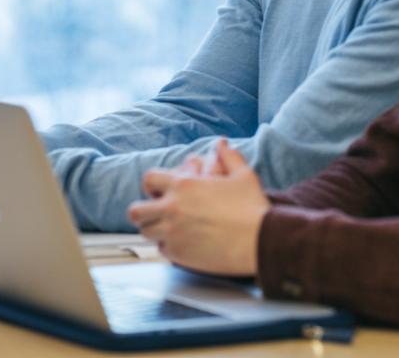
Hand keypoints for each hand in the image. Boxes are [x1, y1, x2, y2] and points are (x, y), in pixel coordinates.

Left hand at [127, 139, 268, 275]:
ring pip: (145, 232)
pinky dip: (168, 246)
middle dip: (144, 211)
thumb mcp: (243, 174)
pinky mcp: (179, 254)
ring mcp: (173, 233)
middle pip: (136, 210)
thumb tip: (221, 144)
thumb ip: (228, 156)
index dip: (152, 185)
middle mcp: (172, 209)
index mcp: (184, 186)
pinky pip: (161, 250)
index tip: (159, 191)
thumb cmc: (253, 208)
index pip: (148, 179)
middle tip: (156, 213)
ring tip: (169, 229)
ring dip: (154, 229)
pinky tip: (182, 244)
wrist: (262, 241)